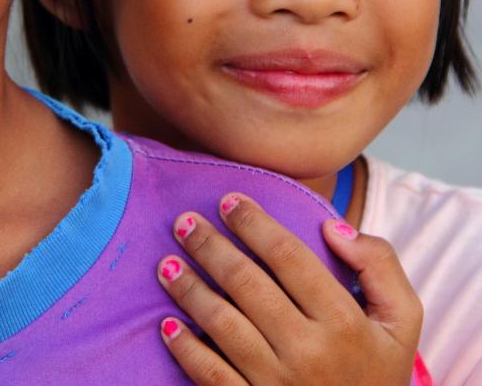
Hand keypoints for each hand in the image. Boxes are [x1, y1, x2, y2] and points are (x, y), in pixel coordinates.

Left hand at [156, 194, 422, 384]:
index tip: (228, 201)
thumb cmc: (378, 372)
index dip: (254, 223)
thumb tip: (332, 227)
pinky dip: (187, 350)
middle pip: (247, 284)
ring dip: (189, 289)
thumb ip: (380, 266)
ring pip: (223, 325)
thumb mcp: (401, 322)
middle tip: (183, 221)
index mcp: (345, 323)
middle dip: (210, 246)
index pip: (289, 256)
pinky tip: (167, 325)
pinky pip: (212, 376)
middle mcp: (310, 353)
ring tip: (166, 262)